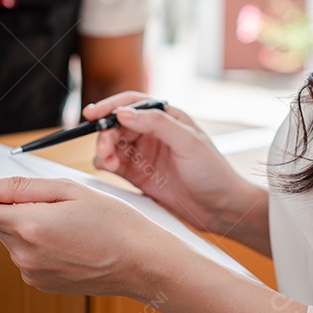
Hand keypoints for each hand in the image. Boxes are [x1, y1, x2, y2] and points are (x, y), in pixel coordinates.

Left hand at [0, 175, 170, 298]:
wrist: (141, 264)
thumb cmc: (114, 222)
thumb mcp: (69, 190)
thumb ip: (20, 187)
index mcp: (29, 227)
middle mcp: (24, 255)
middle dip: (1, 204)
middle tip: (33, 193)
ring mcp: (31, 273)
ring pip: (8, 238)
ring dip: (19, 223)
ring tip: (58, 216)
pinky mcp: (39, 284)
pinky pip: (23, 255)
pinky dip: (32, 241)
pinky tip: (61, 235)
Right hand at [86, 92, 247, 233]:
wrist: (220, 208)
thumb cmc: (212, 171)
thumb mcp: (188, 142)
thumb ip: (156, 124)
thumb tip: (124, 112)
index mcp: (166, 118)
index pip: (132, 104)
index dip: (110, 106)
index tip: (93, 114)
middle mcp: (152, 133)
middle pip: (117, 124)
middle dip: (106, 134)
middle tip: (104, 148)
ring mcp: (143, 154)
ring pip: (112, 144)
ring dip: (104, 149)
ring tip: (108, 161)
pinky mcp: (137, 174)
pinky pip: (113, 164)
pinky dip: (105, 164)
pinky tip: (110, 167)